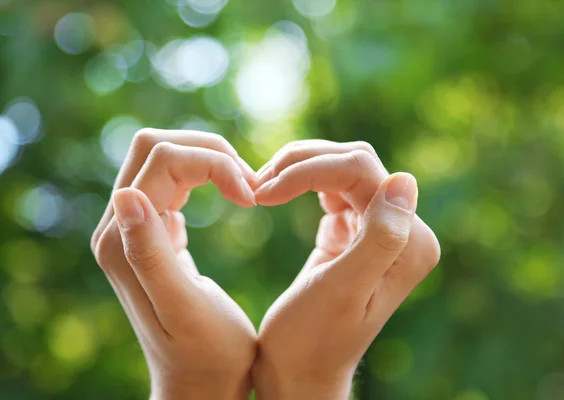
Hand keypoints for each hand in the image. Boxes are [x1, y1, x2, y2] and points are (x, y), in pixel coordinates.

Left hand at [91, 129, 257, 399]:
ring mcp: (136, 226)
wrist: (202, 381)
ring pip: (166, 157)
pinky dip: (209, 175)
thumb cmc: (207, 354)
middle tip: (248, 184)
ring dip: (210, 161)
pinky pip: (175, 179)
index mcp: (123, 241)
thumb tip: (125, 195)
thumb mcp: (184, 308)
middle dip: (208, 152)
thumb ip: (149, 252)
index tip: (251, 195)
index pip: (162, 160)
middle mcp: (120, 227)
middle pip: (155, 147)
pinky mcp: (156, 230)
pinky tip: (233, 195)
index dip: (213, 163)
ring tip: (245, 189)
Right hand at [251, 140, 440, 399]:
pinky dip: (302, 184)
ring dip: (300, 170)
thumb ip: (382, 237)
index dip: (311, 170)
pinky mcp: (351, 232)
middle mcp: (402, 233)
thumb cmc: (312, 340)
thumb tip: (405, 179)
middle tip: (258, 186)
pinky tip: (277, 196)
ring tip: (262, 189)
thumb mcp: (344, 289)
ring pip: (341, 168)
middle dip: (303, 164)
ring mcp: (376, 230)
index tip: (264, 192)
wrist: (296, 371)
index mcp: (409, 243)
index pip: (362, 171)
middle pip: (353, 163)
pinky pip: (332, 187)